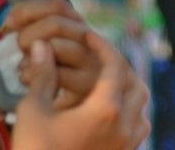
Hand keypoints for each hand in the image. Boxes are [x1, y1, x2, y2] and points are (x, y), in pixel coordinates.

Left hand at [4, 0, 98, 108]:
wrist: (72, 115)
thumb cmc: (56, 77)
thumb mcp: (47, 47)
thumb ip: (37, 28)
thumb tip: (16, 13)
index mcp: (80, 25)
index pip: (58, 4)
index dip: (29, 8)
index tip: (10, 21)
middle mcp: (91, 40)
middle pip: (57, 22)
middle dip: (28, 33)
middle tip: (18, 47)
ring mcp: (92, 63)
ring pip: (58, 45)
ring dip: (32, 53)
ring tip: (23, 64)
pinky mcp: (87, 87)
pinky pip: (56, 73)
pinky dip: (32, 74)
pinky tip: (24, 78)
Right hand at [12, 32, 150, 149]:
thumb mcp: (33, 111)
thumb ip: (42, 75)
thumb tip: (41, 46)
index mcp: (106, 109)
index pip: (115, 65)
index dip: (102, 46)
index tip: (88, 36)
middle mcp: (124, 127)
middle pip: (137, 86)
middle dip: (121, 69)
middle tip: (99, 61)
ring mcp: (126, 148)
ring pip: (141, 112)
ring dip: (129, 95)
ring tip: (105, 86)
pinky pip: (135, 133)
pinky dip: (127, 118)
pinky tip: (105, 116)